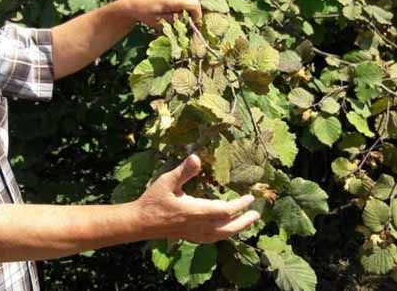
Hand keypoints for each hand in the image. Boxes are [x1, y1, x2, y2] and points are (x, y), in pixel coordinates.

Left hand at [122, 0, 201, 27]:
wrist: (134, 4)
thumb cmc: (146, 14)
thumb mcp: (162, 21)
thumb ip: (177, 20)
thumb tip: (190, 21)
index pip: (194, 5)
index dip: (197, 16)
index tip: (195, 26)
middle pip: (194, 0)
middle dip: (194, 12)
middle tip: (190, 23)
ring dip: (190, 7)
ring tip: (183, 18)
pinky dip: (186, 3)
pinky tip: (178, 11)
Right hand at [132, 155, 259, 243]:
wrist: (140, 222)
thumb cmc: (152, 201)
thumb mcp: (166, 181)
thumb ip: (183, 171)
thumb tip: (196, 157)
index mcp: (195, 212)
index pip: (224, 211)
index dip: (239, 205)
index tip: (250, 198)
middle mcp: (198, 226)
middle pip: (228, 227)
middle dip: (244, 221)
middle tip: (256, 214)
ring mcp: (195, 234)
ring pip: (222, 235)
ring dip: (236, 228)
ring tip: (247, 222)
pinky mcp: (190, 237)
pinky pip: (213, 238)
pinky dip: (224, 234)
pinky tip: (226, 230)